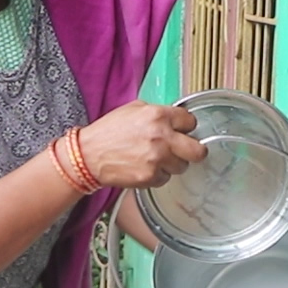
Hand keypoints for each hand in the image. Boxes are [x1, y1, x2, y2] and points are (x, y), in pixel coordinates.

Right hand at [78, 102, 206, 188]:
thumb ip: (158, 113)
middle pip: (198, 151)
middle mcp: (161, 137)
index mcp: (158, 115)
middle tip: (187, 151)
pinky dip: (157, 175)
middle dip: (194, 151)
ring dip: (173, 164)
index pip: (191, 121)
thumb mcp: (133, 109)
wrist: (89, 155)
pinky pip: (165, 178)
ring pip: (182, 167)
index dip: (186, 127)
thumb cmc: (108, 131)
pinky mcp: (150, 177)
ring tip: (156, 159)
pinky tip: (144, 167)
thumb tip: (176, 119)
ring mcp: (157, 159)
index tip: (182, 131)